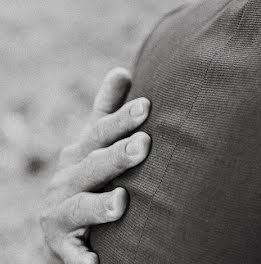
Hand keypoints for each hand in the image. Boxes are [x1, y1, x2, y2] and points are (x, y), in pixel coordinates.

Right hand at [39, 68, 151, 263]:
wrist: (60, 232)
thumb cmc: (88, 179)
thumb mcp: (92, 146)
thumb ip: (106, 110)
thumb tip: (122, 69)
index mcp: (79, 154)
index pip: (100, 132)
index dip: (122, 118)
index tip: (147, 105)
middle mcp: (66, 181)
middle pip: (93, 165)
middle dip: (117, 155)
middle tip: (144, 145)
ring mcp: (60, 214)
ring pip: (80, 207)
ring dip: (100, 205)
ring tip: (122, 203)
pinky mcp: (60, 246)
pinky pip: (70, 254)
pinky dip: (81, 258)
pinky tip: (96, 262)